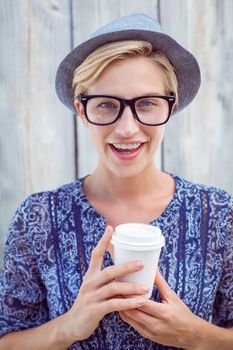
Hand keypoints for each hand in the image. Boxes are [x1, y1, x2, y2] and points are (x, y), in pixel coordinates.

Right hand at [63, 226, 147, 342]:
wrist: (72, 325)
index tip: (111, 228)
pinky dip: (128, 303)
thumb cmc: (88, 304)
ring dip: (131, 287)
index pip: (96, 254)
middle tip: (142, 263)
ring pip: (114, 288)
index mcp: (90, 275)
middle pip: (109, 271)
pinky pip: (114, 305)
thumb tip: (126, 272)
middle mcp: (89, 283)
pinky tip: (139, 302)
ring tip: (146, 288)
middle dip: (127, 266)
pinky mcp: (94, 310)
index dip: (103, 240)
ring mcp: (91, 296)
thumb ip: (107, 280)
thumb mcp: (94, 288)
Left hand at [119, 270, 200, 348]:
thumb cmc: (183, 314)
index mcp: (163, 313)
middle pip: (132, 310)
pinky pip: (132, 324)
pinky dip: (126, 313)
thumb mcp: (173, 297)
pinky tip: (122, 304)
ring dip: (121, 306)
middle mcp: (155, 324)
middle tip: (114, 286)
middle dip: (121, 298)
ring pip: (129, 318)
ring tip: (115, 293)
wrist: (190, 335)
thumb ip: (161, 283)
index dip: (129, 292)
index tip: (122, 281)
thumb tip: (153, 267)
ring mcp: (150, 332)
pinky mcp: (147, 336)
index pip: (141, 302)